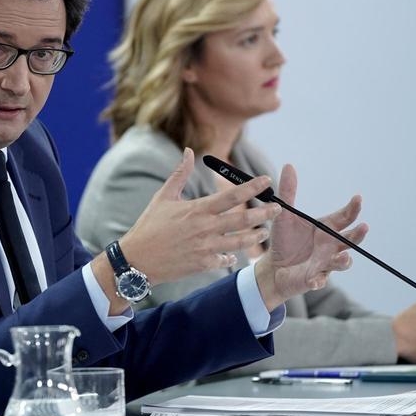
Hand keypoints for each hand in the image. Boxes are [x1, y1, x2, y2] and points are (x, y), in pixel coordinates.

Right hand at [116, 148, 279, 284]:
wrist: (137, 259)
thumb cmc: (149, 225)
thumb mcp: (163, 197)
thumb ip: (179, 174)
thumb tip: (188, 151)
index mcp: (197, 209)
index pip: (231, 195)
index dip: (251, 186)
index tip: (267, 180)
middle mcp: (205, 228)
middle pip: (242, 218)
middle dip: (264, 212)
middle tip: (279, 208)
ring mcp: (205, 248)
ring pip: (240, 241)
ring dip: (255, 236)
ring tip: (265, 232)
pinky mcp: (203, 264)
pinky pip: (225, 259)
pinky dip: (232, 256)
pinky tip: (236, 253)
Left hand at [253, 164, 364, 309]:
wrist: (273, 267)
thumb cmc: (284, 240)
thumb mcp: (284, 215)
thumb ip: (288, 192)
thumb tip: (289, 166)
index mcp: (325, 228)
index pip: (344, 217)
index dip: (352, 208)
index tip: (358, 198)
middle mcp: (330, 246)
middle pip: (350, 240)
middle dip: (357, 234)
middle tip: (363, 227)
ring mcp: (325, 263)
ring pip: (341, 263)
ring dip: (343, 261)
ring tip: (342, 258)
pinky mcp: (314, 279)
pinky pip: (319, 281)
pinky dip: (318, 281)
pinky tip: (314, 281)